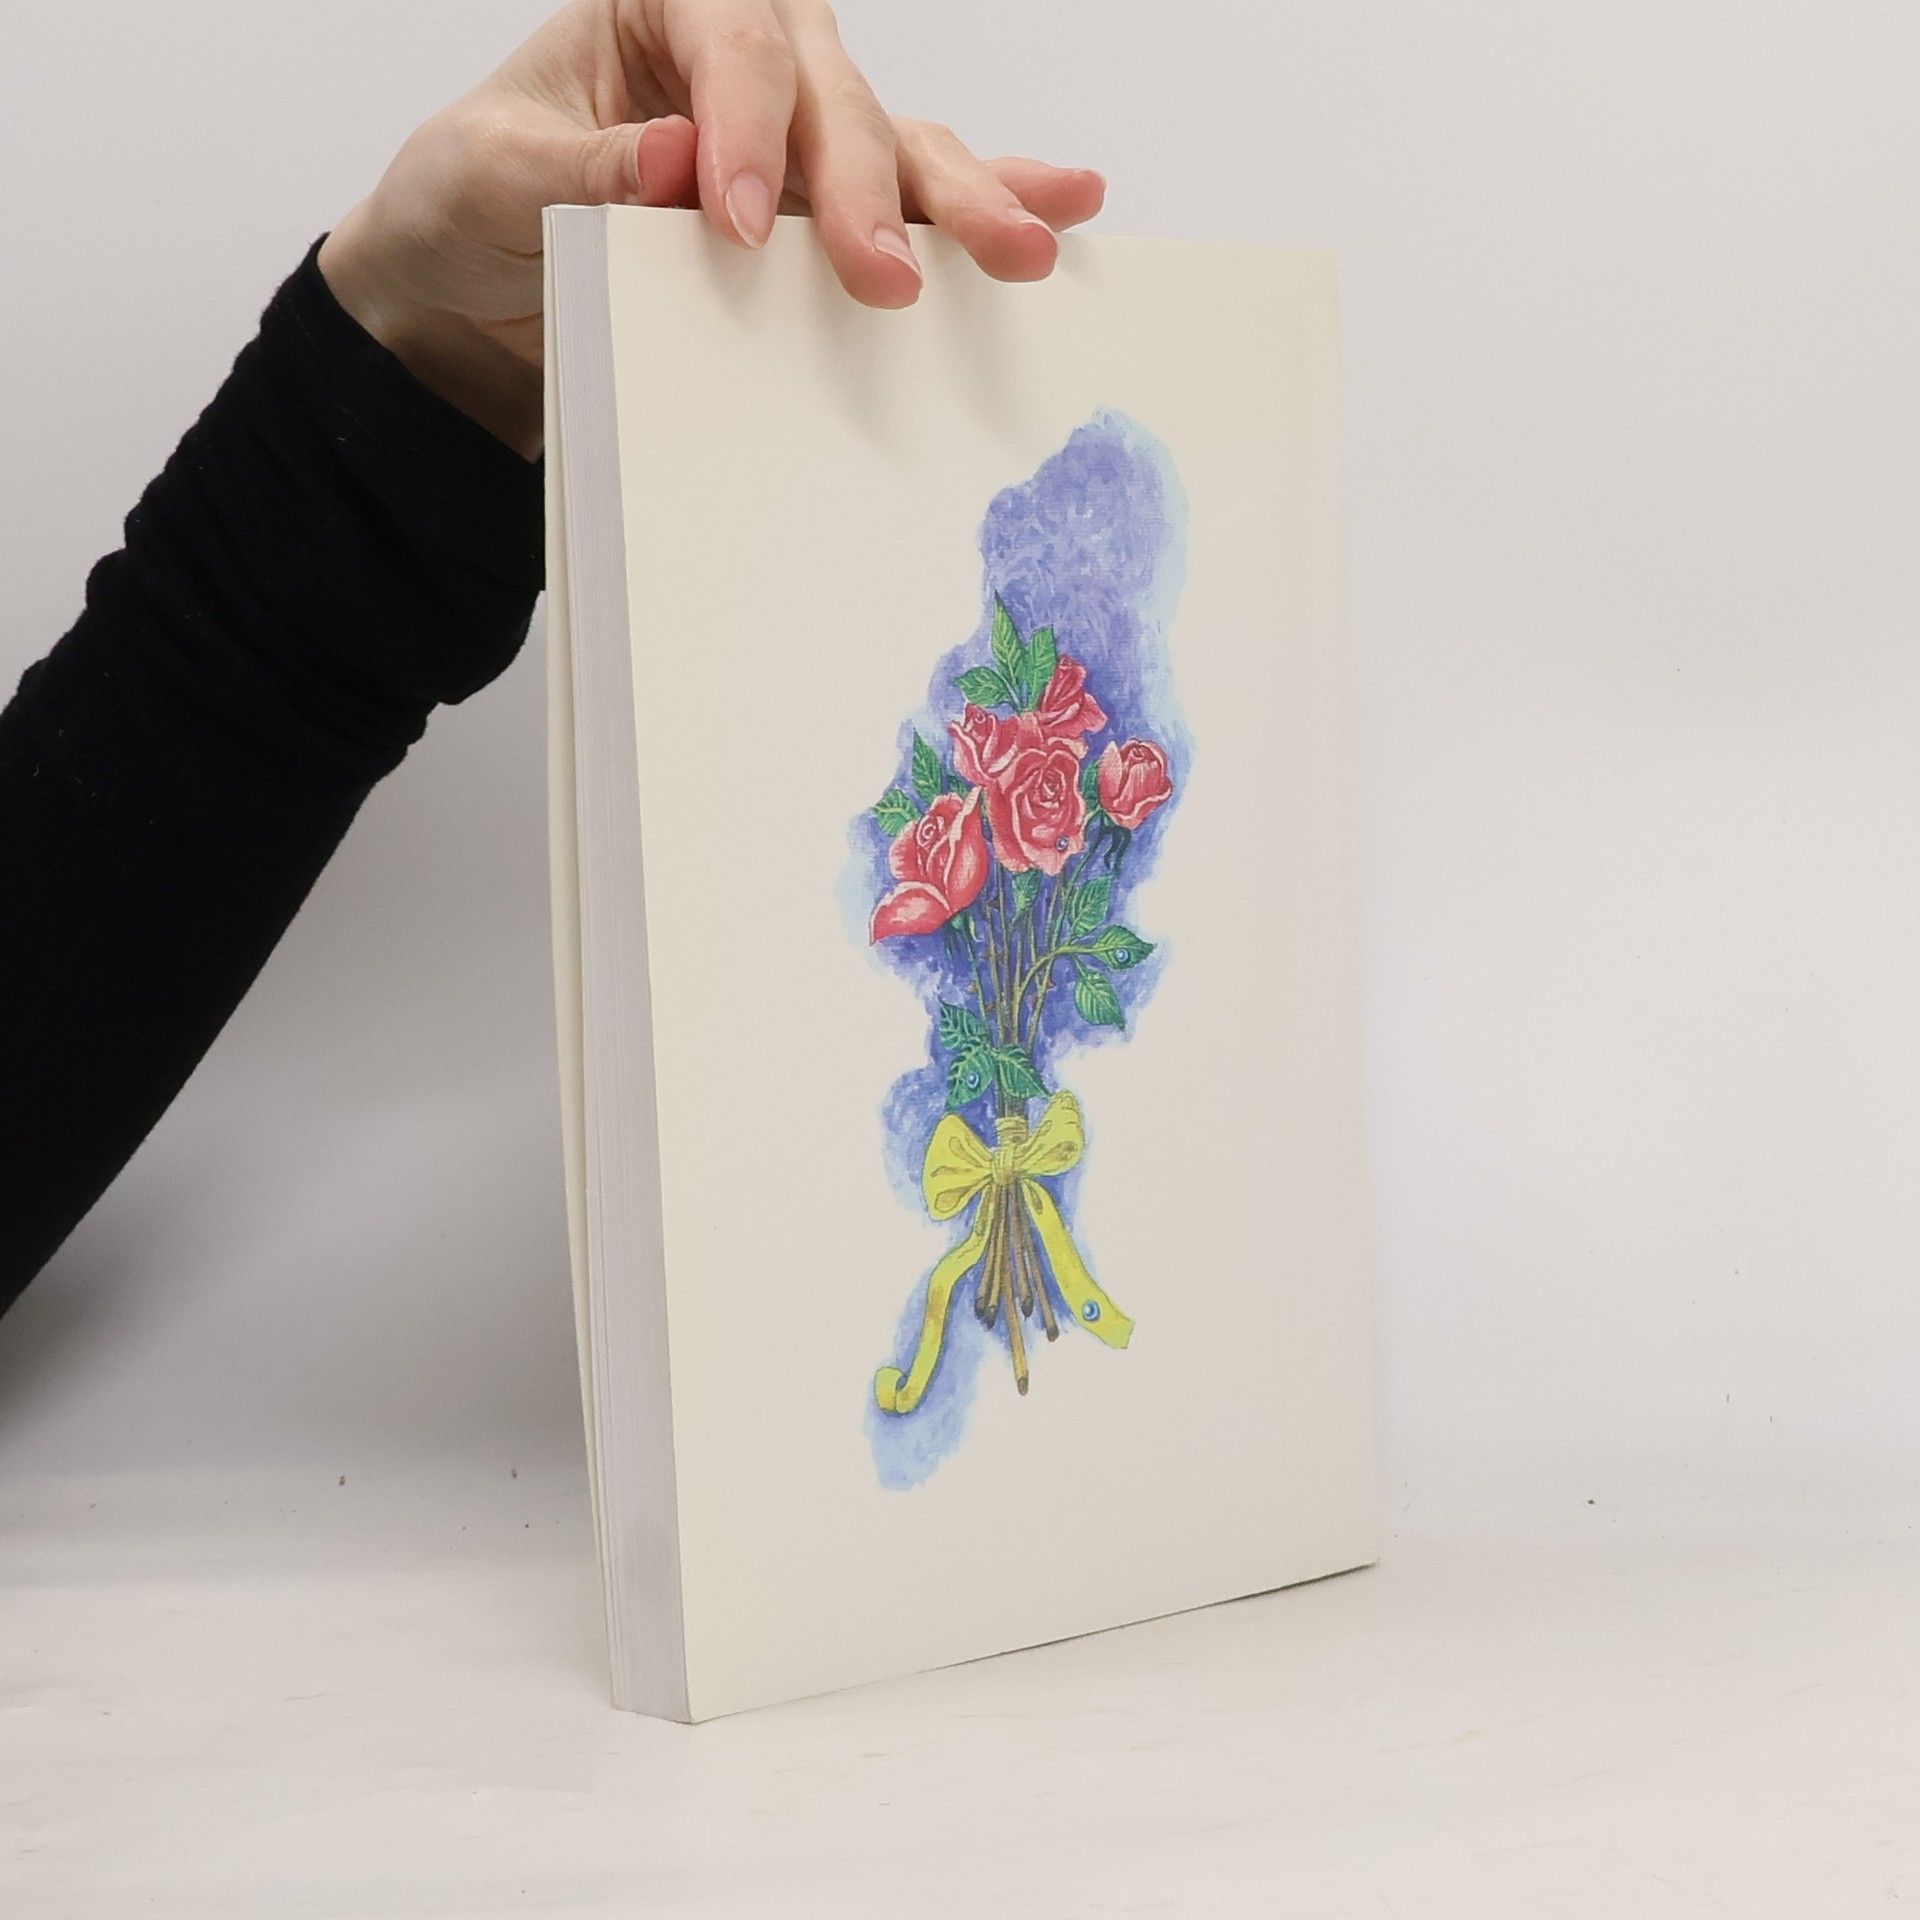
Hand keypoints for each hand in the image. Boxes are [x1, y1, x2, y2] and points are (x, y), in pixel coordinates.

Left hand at [318, 0, 1105, 458]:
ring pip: (893, 145)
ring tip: (1023, 248)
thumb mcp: (487, 179)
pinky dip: (986, 199)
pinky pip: (910, 200)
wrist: (463, 305)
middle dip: (863, 188)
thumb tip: (683, 163)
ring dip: (960, 200)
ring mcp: (793, 141)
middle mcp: (741, 61)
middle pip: (832, 94)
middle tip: (884, 278)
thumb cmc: (467, 213)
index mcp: (656, 9)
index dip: (745, 125)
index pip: (725, 38)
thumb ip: (584, 169)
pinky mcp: (819, 221)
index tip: (735, 223)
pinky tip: (1066, 204)